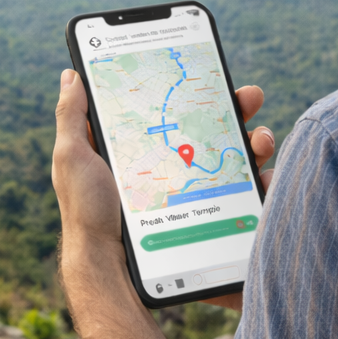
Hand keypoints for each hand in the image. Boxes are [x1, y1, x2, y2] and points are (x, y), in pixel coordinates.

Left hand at [53, 71, 277, 306]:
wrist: (108, 265)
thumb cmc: (86, 210)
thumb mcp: (73, 158)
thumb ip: (72, 116)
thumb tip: (71, 74)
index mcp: (146, 146)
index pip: (179, 109)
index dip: (200, 89)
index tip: (217, 73)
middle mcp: (174, 164)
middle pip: (216, 128)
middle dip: (239, 108)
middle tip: (250, 97)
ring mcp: (195, 190)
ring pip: (238, 157)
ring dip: (258, 141)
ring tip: (260, 140)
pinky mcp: (210, 216)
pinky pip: (246, 195)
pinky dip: (264, 182)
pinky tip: (266, 177)